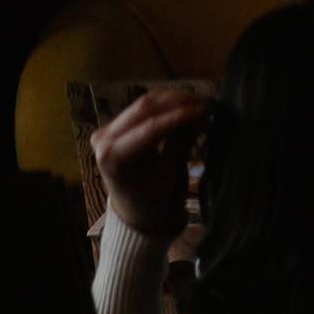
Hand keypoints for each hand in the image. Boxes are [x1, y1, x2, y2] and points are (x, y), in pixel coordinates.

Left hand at [91, 89, 210, 241]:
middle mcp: (105, 139)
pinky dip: (167, 106)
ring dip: (175, 101)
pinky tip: (187, 108)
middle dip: (179, 102)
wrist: (138, 211)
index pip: (151, 127)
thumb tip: (199, 115)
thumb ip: (181, 141)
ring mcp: (108, 130)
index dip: (182, 116)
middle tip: (207, 104)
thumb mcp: (171, 173)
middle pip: (145, 108)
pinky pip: (143, 109)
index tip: (208, 110)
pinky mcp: (116, 126)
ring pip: (145, 104)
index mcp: (114, 156)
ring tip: (201, 106)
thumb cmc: (155, 199)